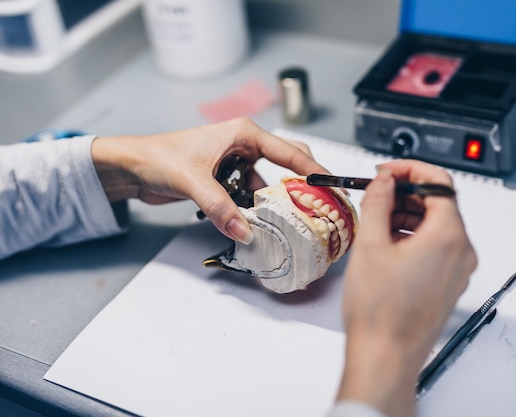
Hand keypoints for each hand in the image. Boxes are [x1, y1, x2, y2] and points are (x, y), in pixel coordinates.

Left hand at [91, 118, 329, 242]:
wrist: (131, 166)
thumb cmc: (159, 157)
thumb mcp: (193, 181)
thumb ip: (221, 207)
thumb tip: (247, 233)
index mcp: (243, 133)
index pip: (290, 151)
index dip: (314, 168)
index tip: (334, 185)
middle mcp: (244, 145)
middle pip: (286, 163)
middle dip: (302, 184)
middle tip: (320, 204)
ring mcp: (235, 162)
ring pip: (267, 183)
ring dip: (275, 202)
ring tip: (292, 222)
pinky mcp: (225, 178)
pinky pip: (249, 194)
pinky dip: (255, 209)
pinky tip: (259, 223)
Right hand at [336, 160, 476, 416]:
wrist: (386, 356)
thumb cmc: (380, 312)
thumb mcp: (371, 245)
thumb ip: (378, 202)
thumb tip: (384, 181)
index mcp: (449, 236)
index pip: (439, 182)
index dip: (410, 169)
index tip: (387, 171)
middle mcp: (461, 252)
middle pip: (439, 203)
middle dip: (406, 193)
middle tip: (376, 192)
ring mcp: (457, 270)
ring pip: (436, 225)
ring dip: (407, 215)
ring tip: (375, 221)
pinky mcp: (448, 283)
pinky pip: (435, 247)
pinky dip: (412, 236)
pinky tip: (386, 244)